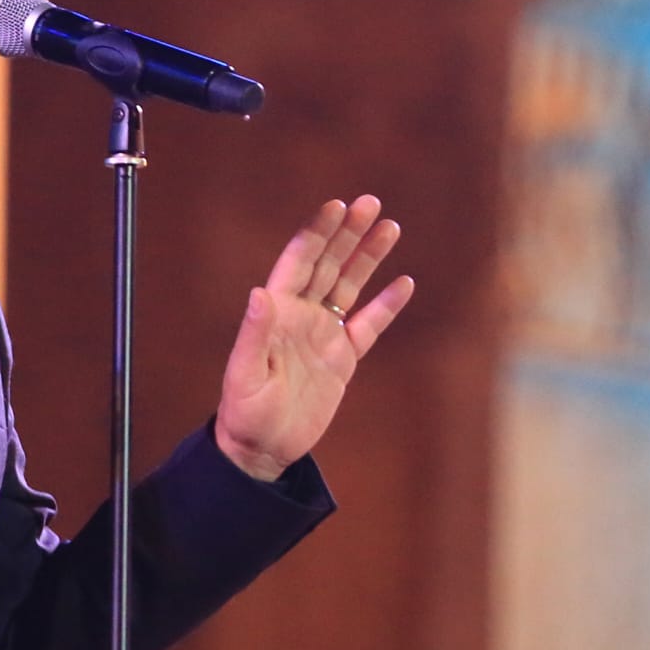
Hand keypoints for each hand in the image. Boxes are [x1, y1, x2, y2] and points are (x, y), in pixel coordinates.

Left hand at [213, 195, 412, 480]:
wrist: (262, 448)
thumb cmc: (245, 412)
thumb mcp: (246, 373)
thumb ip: (255, 333)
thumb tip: (260, 292)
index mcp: (276, 313)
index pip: (299, 262)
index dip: (316, 233)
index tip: (335, 205)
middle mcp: (301, 316)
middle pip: (328, 264)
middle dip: (347, 233)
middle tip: (370, 201)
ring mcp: (323, 335)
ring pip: (350, 287)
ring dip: (368, 257)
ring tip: (390, 226)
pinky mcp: (342, 359)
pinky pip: (368, 326)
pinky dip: (385, 306)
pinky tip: (404, 282)